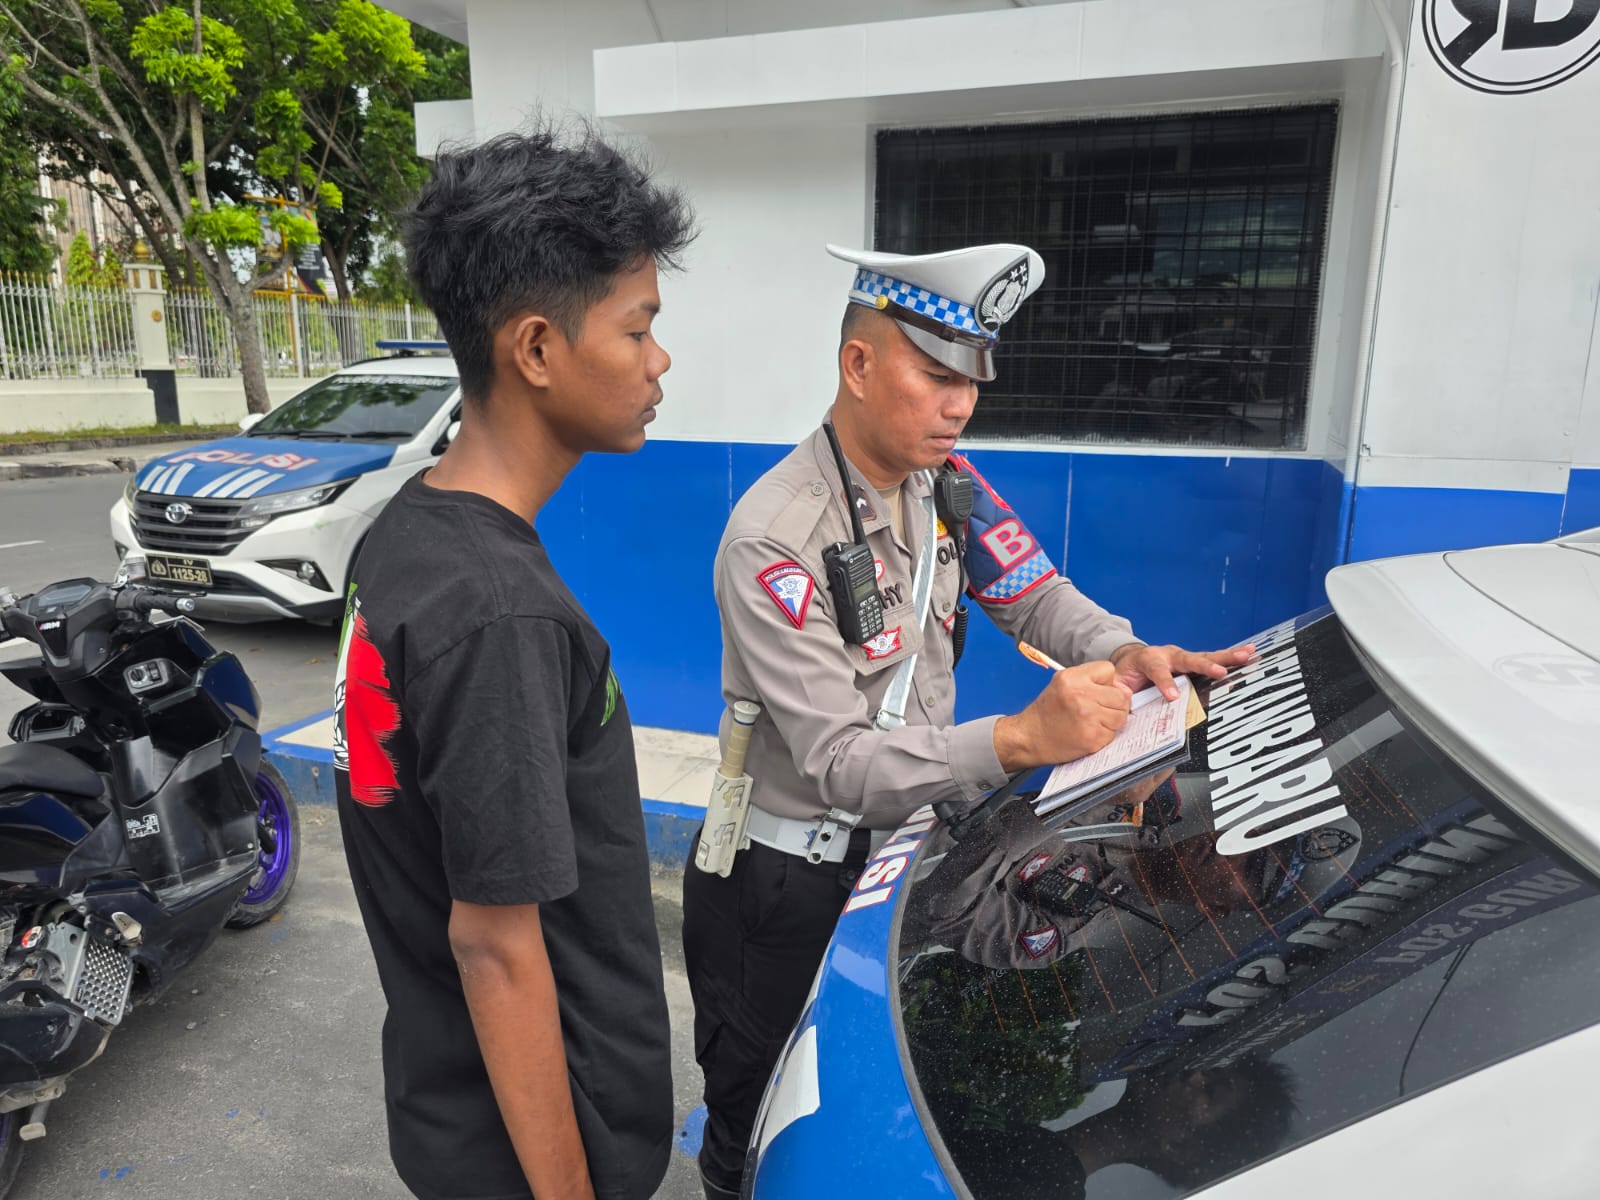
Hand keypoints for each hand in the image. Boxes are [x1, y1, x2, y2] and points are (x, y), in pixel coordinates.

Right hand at [994, 660, 1131, 770]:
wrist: (1029, 737)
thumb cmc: (1047, 712)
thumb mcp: (1062, 683)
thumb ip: (1091, 680)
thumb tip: (1124, 689)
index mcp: (1072, 678)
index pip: (1109, 670)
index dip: (1105, 682)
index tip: (1095, 691)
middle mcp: (1080, 696)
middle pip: (1121, 695)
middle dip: (1113, 703)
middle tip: (1096, 710)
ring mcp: (1088, 718)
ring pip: (1121, 715)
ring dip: (1112, 720)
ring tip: (1092, 721)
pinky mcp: (1092, 738)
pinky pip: (1114, 733)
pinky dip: (1105, 735)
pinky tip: (1089, 732)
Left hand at [1109, 642, 1255, 700]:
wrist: (1130, 661)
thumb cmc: (1125, 676)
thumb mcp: (1116, 685)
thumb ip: (1120, 695)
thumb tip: (1126, 710)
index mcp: (1147, 660)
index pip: (1157, 670)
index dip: (1165, 683)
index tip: (1172, 697)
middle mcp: (1167, 655)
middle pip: (1187, 658)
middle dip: (1204, 665)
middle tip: (1220, 671)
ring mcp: (1182, 656)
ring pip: (1205, 656)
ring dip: (1226, 657)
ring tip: (1246, 655)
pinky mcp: (1193, 661)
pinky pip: (1213, 659)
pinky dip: (1231, 658)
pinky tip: (1250, 654)